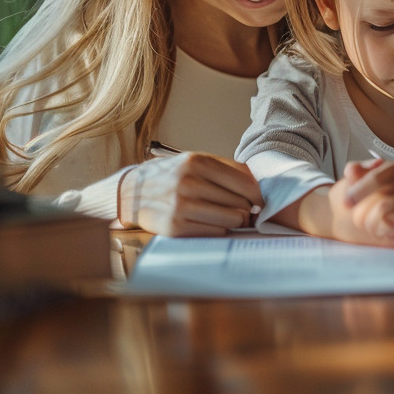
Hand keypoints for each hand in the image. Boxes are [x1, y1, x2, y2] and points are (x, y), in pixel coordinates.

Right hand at [120, 152, 261, 236]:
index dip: (259, 194)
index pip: (244, 181)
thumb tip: (259, 183)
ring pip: (231, 219)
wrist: (131, 192)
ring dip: (235, 220)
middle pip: (240, 202)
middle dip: (247, 208)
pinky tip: (211, 223)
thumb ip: (226, 169)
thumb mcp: (195, 161)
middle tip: (246, 210)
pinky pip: (216, 232)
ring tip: (228, 216)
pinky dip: (219, 229)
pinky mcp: (175, 228)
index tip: (262, 200)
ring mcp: (181, 206)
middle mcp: (188, 183)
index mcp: (197, 162)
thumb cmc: (171, 176)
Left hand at [328, 158, 393, 246]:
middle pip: (379, 200)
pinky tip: (390, 230)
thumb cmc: (388, 201)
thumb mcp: (366, 186)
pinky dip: (389, 231)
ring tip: (378, 226)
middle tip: (361, 222)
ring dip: (375, 226)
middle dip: (365, 215)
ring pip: (386, 214)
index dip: (358, 192)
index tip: (346, 203)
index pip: (374, 179)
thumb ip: (356, 175)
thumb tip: (351, 169)